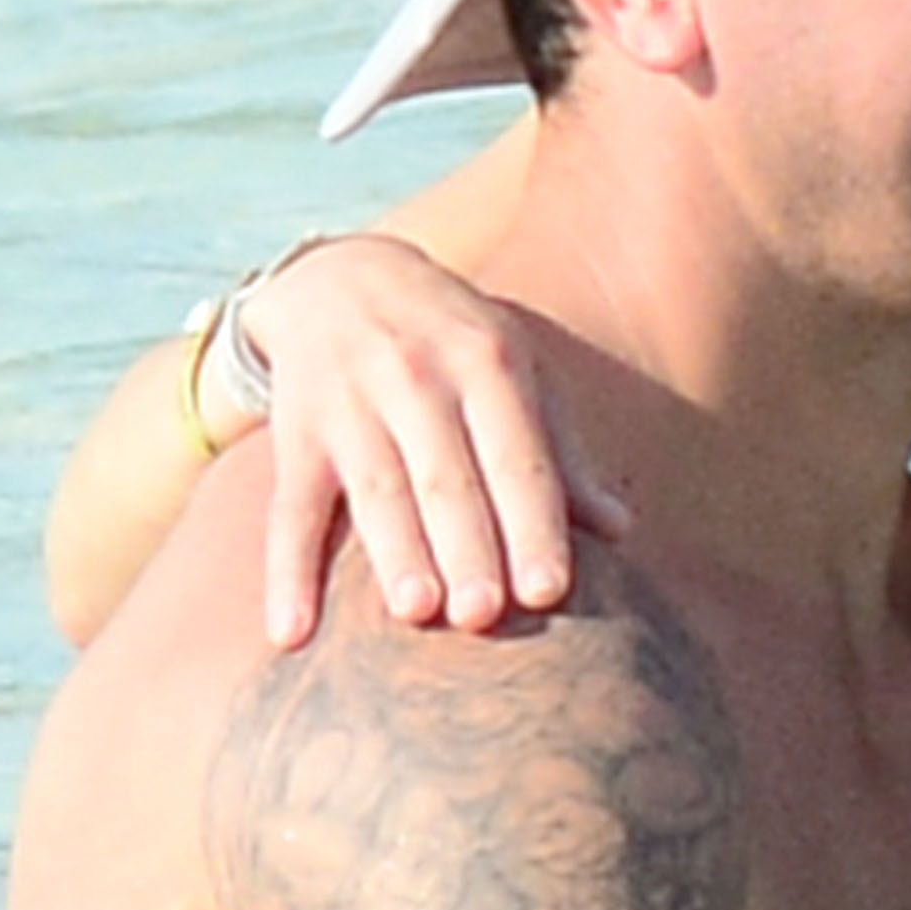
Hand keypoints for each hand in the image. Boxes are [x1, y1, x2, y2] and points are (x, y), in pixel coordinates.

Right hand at [243, 237, 630, 647]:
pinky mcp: (295, 433)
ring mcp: (351, 404)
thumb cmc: (454, 343)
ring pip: (376, 490)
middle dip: (467, 545)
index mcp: (490, 365)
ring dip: (394, 552)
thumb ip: (561, 454)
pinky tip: (292, 633)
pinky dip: (288, 573)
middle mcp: (419, 378)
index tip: (549, 590)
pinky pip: (291, 509)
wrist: (343, 276)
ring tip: (415, 611)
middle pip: (447, 478)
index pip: (517, 458)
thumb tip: (622, 529)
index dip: (533, 523)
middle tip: (484, 615)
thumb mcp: (516, 371)